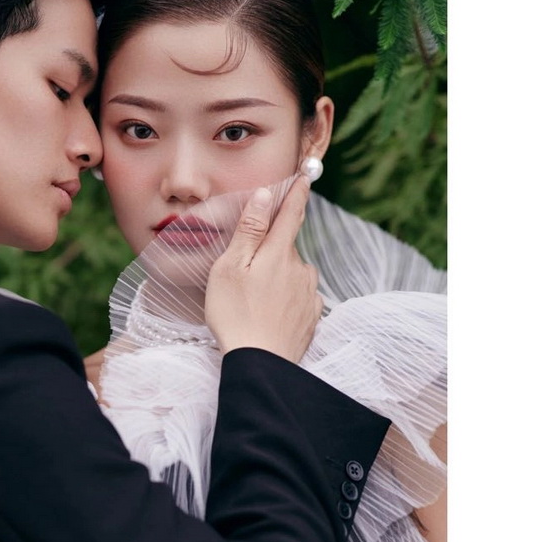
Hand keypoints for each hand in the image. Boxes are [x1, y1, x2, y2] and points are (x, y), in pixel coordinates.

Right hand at [204, 178, 321, 362]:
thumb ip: (250, 230)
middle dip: (270, 252)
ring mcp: (309, 293)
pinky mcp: (312, 316)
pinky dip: (286, 299)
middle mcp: (300, 269)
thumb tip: (266, 196)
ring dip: (278, 277)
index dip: (297, 193)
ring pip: (293, 273)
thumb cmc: (235, 315)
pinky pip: (299, 296)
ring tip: (254, 300)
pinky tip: (269, 314)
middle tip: (245, 274)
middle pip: (286, 248)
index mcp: (279, 253)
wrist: (260, 364)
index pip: (291, 214)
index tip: (304, 177)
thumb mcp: (230, 268)